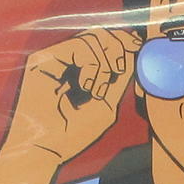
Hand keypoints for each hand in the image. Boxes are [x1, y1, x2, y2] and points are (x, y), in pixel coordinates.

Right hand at [0, 28, 140, 183]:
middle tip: (119, 71)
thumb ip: (118, 79)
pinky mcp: (44, 59)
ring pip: (92, 36)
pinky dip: (91, 64)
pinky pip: (79, 45)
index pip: (105, 42)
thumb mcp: (106, 104)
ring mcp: (55, 58)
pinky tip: (87, 87)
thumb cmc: (73, 134)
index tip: (138, 48)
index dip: (124, 41)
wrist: (46, 149)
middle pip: (100, 33)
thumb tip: (134, 53)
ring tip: (97, 90)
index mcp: (81, 69)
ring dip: (104, 62)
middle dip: (118, 47)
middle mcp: (67, 60)